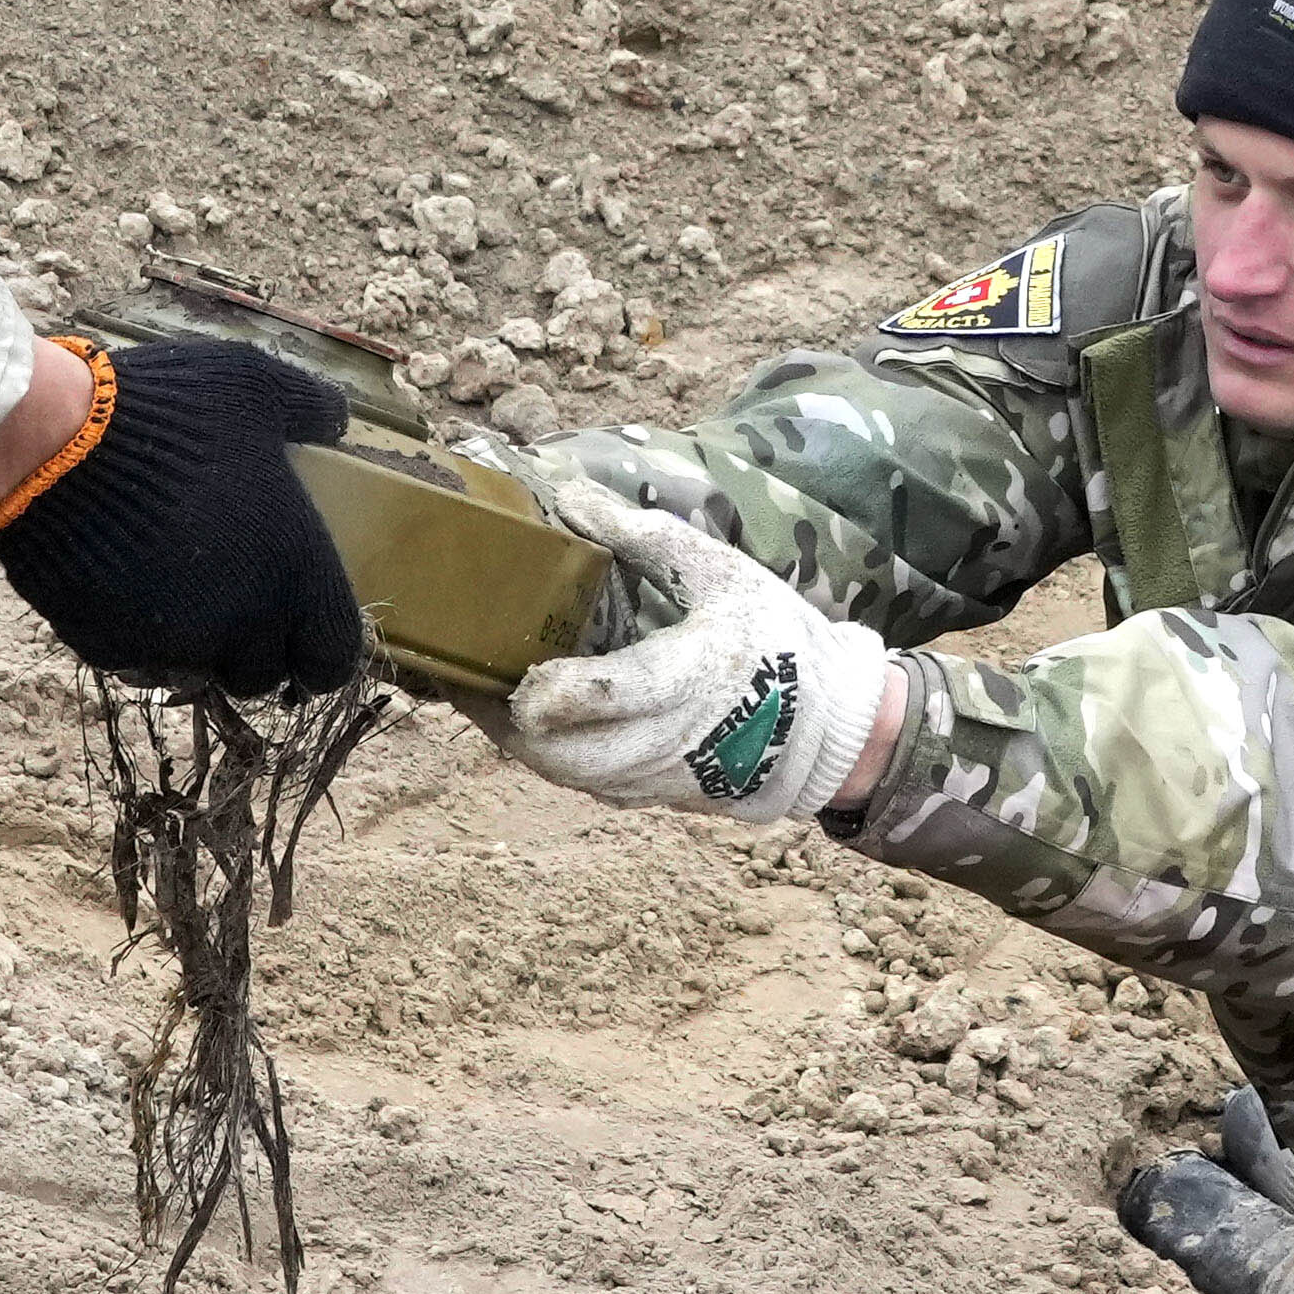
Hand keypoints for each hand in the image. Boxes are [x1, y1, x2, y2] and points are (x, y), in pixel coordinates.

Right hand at [0, 334, 376, 695]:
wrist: (54, 447)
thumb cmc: (171, 412)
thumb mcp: (257, 385)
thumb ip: (309, 407)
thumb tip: (336, 421)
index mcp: (294, 574)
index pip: (333, 658)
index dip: (325, 651)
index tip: (308, 633)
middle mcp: (240, 626)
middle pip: (263, 673)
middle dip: (255, 647)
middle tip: (237, 601)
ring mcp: (172, 645)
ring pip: (198, 672)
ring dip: (197, 645)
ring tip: (178, 593)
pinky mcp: (109, 648)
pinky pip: (136, 659)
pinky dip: (138, 635)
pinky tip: (125, 587)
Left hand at [493, 475, 911, 825]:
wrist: (830, 730)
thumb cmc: (776, 641)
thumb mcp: (724, 573)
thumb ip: (645, 537)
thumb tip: (572, 496)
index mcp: (691, 678)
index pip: (615, 695)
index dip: (558, 693)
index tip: (515, 676)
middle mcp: (669, 740)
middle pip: (567, 752)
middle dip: (507, 722)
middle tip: (463, 675)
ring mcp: (658, 778)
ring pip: (568, 774)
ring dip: (518, 742)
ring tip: (477, 695)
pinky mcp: (654, 797)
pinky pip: (587, 784)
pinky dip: (549, 757)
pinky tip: (523, 722)